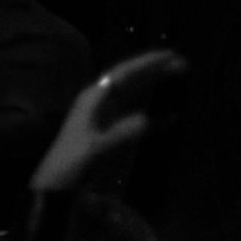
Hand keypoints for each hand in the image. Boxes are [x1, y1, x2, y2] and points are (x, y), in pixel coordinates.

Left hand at [30, 50, 187, 191]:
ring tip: (180, 79)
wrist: (56, 186)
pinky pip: (138, 117)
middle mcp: (101, 103)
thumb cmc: (71, 163)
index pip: (123, 73)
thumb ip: (122, 133)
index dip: (147, 62)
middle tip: (184, 64)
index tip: (170, 55)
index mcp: (93, 99)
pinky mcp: (113, 132)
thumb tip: (149, 120)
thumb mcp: (95, 149)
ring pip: (136, 95)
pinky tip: (172, 116)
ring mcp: (107, 117)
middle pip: (132, 80)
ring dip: (156, 87)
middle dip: (156, 71)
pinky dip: (155, 116)